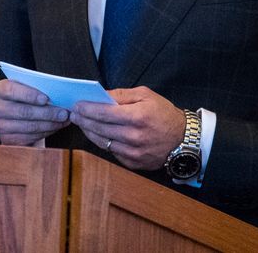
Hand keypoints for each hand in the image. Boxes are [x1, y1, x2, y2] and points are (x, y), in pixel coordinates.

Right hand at [0, 79, 69, 145]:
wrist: (4, 112)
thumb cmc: (17, 96)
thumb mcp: (20, 87)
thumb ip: (32, 87)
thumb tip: (55, 93)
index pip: (12, 91)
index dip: (29, 95)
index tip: (46, 99)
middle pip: (23, 112)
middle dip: (47, 113)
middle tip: (64, 112)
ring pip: (28, 127)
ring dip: (50, 125)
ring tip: (64, 120)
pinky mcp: (6, 140)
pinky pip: (28, 138)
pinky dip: (45, 133)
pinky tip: (55, 128)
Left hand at [70, 86, 184, 170]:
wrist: (183, 139)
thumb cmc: (164, 114)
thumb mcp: (146, 95)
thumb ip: (122, 94)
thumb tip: (101, 96)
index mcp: (137, 117)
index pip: (104, 113)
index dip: (87, 109)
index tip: (77, 105)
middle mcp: (134, 136)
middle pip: (100, 128)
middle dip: (83, 120)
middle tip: (74, 114)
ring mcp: (133, 152)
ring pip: (102, 142)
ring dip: (89, 132)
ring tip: (82, 123)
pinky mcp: (133, 163)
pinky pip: (112, 152)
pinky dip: (103, 142)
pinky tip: (97, 134)